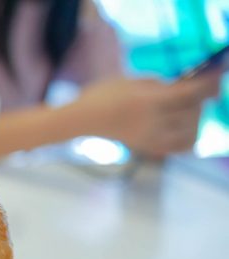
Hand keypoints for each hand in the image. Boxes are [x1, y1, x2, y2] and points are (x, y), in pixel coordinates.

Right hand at [76, 74, 219, 156]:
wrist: (83, 119)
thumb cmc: (105, 94)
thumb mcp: (134, 80)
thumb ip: (162, 84)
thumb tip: (188, 87)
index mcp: (147, 101)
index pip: (189, 93)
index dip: (208, 82)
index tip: (218, 72)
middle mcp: (152, 122)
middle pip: (193, 112)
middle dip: (201, 99)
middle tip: (199, 89)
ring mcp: (151, 138)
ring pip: (191, 131)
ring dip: (196, 117)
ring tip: (190, 108)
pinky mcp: (149, 147)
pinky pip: (181, 147)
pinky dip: (190, 137)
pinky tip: (187, 127)